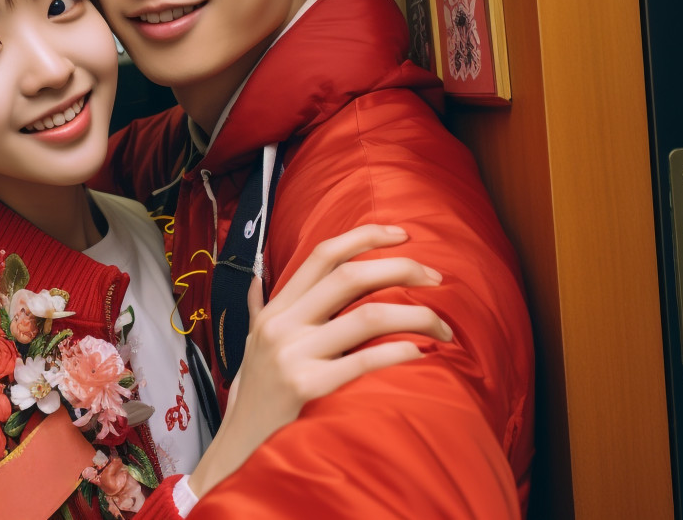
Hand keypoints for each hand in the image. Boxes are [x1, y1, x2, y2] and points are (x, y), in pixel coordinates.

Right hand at [188, 224, 451, 497]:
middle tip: (437, 276)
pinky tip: (421, 353)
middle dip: (402, 268)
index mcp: (275, 310)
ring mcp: (293, 356)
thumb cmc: (255, 395)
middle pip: (350, 277)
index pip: (322, 255)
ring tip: (443, 325)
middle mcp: (282, 326)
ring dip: (416, 314)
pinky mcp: (308, 389)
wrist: (240, 448)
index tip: (402, 234)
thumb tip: (257, 275)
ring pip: (367, 316)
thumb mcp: (250, 344)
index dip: (365, 237)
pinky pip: (365, 362)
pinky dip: (400, 352)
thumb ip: (258, 308)